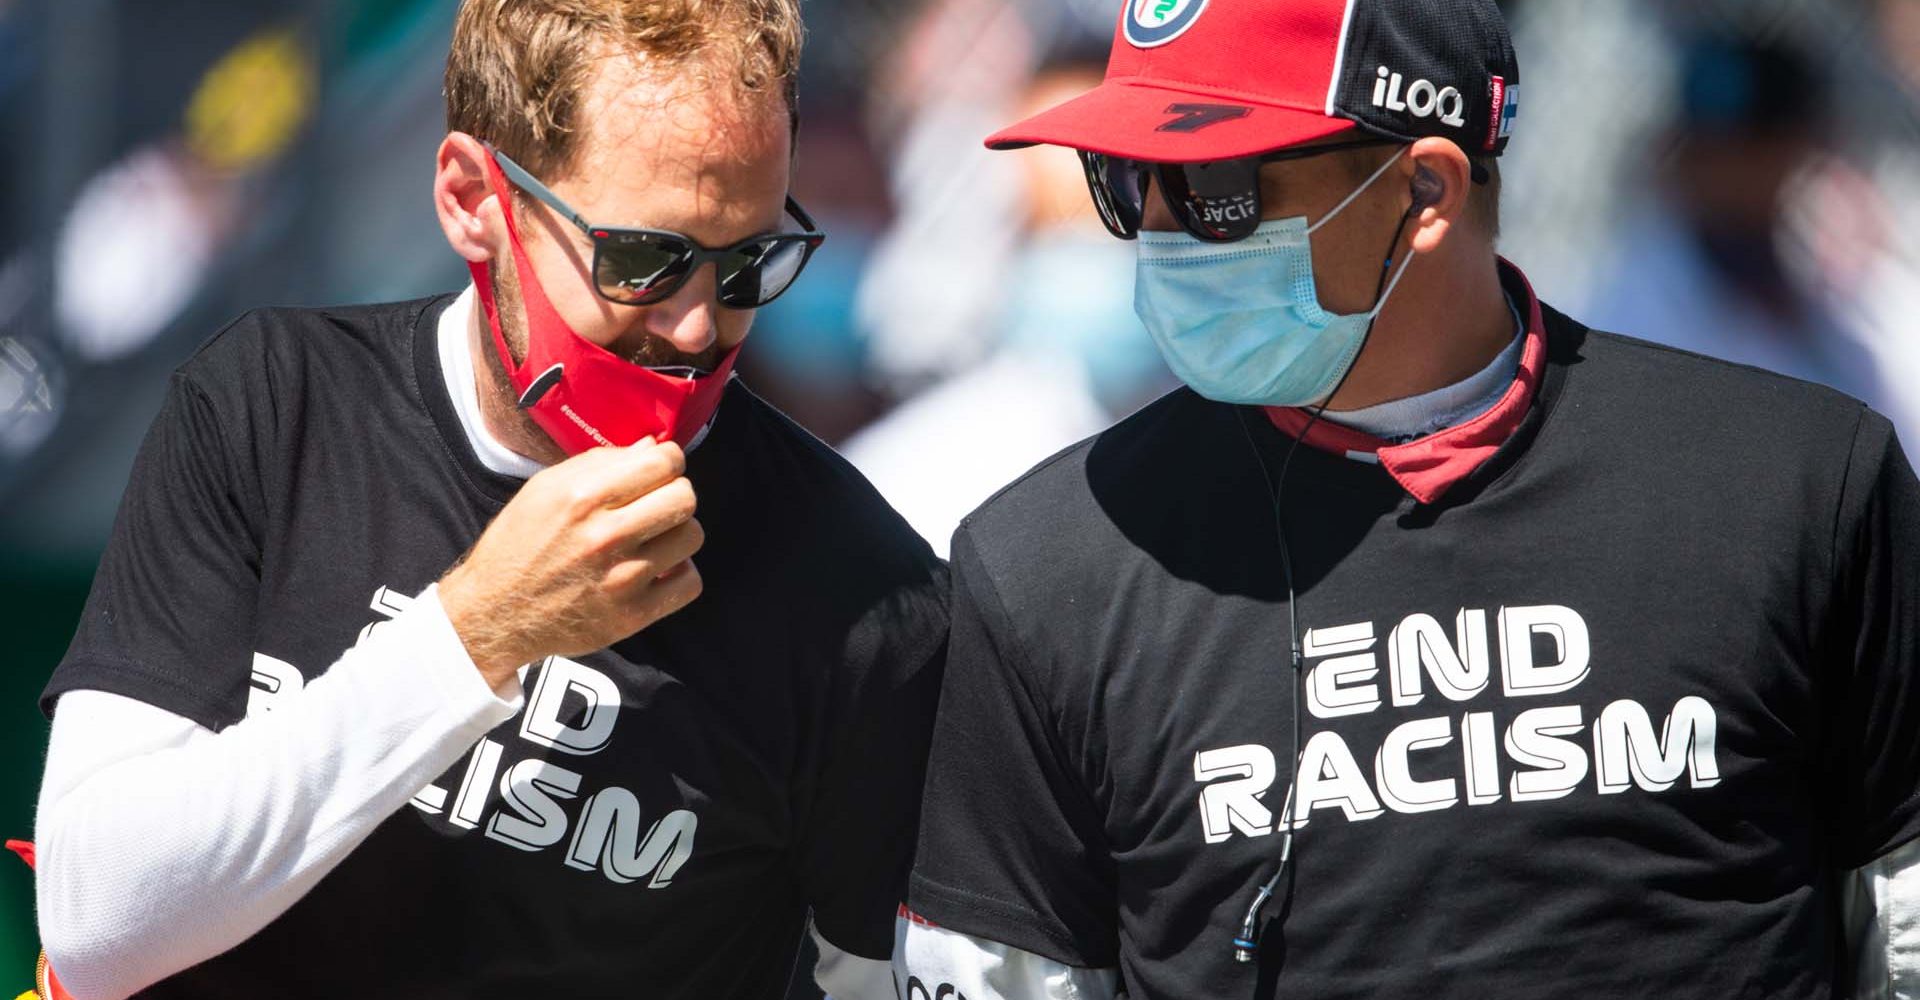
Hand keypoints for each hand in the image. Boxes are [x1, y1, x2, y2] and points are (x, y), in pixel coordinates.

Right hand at [438, 438, 703, 688]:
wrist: (495, 614)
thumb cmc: (518, 546)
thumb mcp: (544, 490)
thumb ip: (600, 463)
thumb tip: (651, 446)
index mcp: (582, 496)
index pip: (663, 462)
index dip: (669, 461)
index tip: (660, 469)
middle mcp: (605, 535)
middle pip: (685, 498)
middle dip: (675, 494)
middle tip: (657, 504)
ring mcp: (622, 578)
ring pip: (691, 537)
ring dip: (677, 534)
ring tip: (653, 538)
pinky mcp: (632, 615)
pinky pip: (690, 584)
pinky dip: (679, 575)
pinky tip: (658, 570)